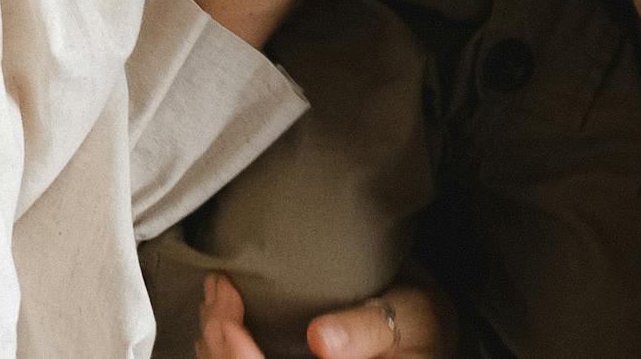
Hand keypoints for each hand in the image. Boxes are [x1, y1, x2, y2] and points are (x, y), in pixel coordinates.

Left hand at [195, 274, 454, 358]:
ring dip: (214, 347)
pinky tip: (222, 317)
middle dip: (217, 345)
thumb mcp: (415, 319)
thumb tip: (321, 340)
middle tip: (216, 289)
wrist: (427, 340)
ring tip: (215, 296)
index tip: (225, 315)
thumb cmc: (422, 328)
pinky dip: (223, 350)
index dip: (238, 357)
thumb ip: (370, 331)